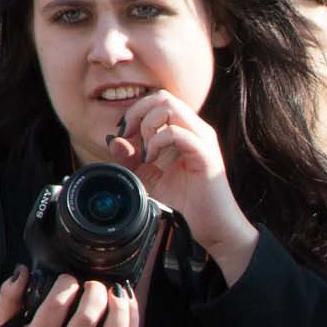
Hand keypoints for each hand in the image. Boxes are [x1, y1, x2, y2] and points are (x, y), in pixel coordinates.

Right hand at [2, 270, 140, 326]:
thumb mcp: (9, 323)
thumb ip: (8, 296)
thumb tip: (21, 272)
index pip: (54, 308)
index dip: (64, 286)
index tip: (68, 278)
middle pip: (86, 319)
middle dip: (94, 293)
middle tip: (93, 283)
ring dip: (119, 306)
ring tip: (116, 289)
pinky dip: (133, 318)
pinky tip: (128, 301)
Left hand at [101, 90, 256, 278]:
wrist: (213, 229)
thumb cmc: (187, 205)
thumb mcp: (148, 179)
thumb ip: (130, 160)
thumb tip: (113, 139)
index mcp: (186, 132)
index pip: (158, 102)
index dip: (135, 113)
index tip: (122, 136)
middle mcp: (196, 131)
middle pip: (163, 97)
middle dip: (138, 112)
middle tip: (128, 136)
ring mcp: (203, 140)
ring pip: (170, 106)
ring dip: (148, 125)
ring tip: (145, 151)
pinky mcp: (206, 154)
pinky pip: (177, 132)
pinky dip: (157, 142)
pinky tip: (152, 160)